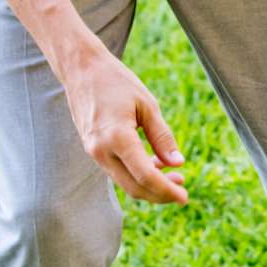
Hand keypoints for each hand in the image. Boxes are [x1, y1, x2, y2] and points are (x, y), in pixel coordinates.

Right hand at [62, 48, 187, 204]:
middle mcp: (101, 150)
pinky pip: (117, 170)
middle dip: (160, 194)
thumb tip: (178, 163)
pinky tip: (156, 165)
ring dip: (149, 185)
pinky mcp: (93, 149)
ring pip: (125, 182)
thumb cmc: (116, 82)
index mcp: (116, 137)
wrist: (81, 70)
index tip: (185, 197)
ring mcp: (94, 152)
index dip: (166, 190)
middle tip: (183, 190)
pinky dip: (136, 174)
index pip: (145, 176)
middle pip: (134, 187)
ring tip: (175, 177)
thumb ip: (162, 137)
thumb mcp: (147, 105)